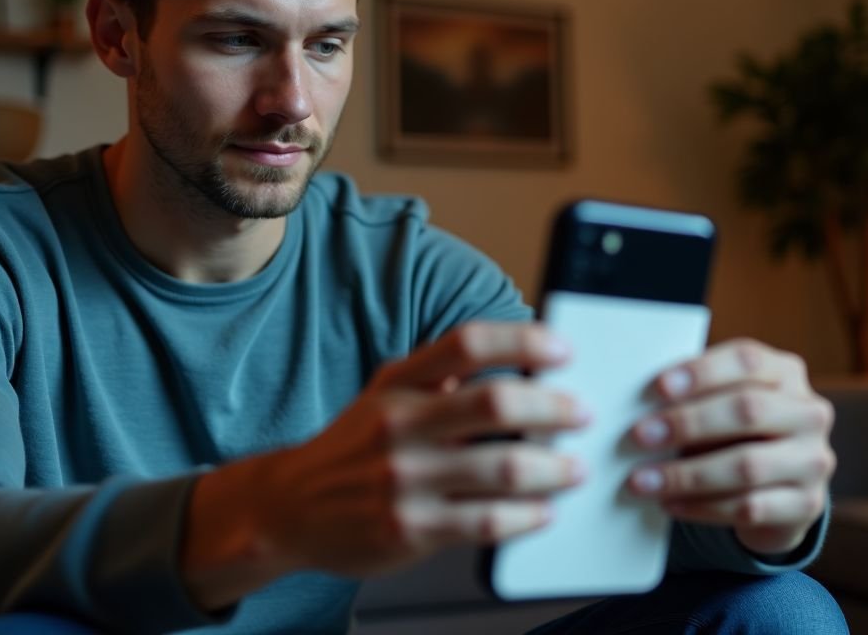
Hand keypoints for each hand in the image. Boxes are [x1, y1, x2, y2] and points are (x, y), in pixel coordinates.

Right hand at [194, 322, 588, 587]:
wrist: (288, 509)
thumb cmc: (350, 449)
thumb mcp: (384, 395)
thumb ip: (439, 376)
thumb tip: (514, 357)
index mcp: (398, 384)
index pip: (467, 343)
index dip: (523, 339)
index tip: (561, 349)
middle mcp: (400, 425)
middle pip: (495, 402)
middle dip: (553, 406)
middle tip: (580, 412)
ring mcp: (405, 480)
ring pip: (502, 467)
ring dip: (553, 467)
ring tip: (573, 468)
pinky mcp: (410, 529)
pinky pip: (487, 522)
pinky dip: (527, 516)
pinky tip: (542, 511)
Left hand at [625, 339, 834, 556]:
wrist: (779, 492)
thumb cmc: (734, 435)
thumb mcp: (721, 407)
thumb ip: (694, 398)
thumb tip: (638, 405)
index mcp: (786, 373)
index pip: (748, 360)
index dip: (703, 371)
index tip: (659, 386)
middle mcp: (808, 412)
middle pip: (748, 410)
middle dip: (688, 422)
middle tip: (639, 436)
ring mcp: (814, 460)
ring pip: (747, 466)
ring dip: (686, 475)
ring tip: (642, 480)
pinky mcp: (806, 505)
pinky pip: (749, 508)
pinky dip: (702, 507)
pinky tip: (669, 504)